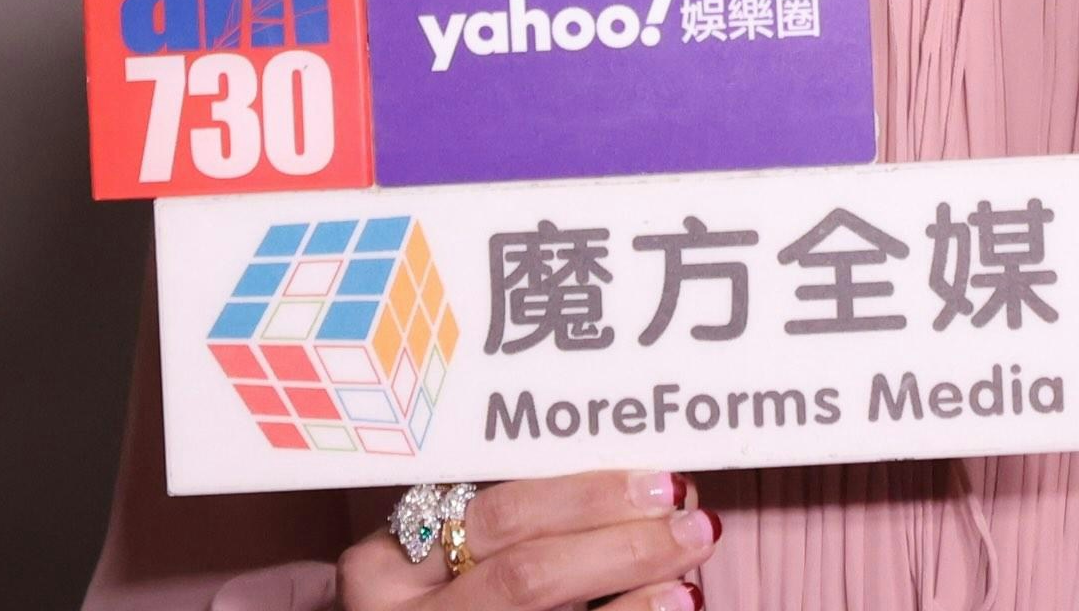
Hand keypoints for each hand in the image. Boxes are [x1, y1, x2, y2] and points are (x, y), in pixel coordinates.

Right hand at [337, 469, 722, 610]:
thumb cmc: (442, 592)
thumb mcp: (447, 552)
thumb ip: (516, 519)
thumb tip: (643, 483)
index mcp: (386, 565)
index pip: (497, 517)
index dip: (585, 497)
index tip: (661, 480)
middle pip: (526, 572)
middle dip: (619, 541)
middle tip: (692, 520)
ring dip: (632, 591)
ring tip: (690, 571)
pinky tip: (673, 605)